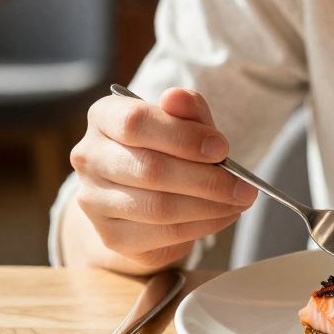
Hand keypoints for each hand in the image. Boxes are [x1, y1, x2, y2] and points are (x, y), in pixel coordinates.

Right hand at [68, 87, 257, 271]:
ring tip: (238, 202)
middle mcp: (89, 157)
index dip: (183, 137)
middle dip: (207, 179)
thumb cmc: (166, 151)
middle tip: (244, 186)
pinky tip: (223, 216)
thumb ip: (187, 110)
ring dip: (209, 206)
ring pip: (158, 207)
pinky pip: (163, 233)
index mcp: (104, 118)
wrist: (143, 198)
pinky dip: (202, 226)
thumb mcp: (182, 124)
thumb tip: (178, 98)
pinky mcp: (110, 235)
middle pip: (150, 169)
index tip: (222, 148)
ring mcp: (94, 199)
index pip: (136, 122)